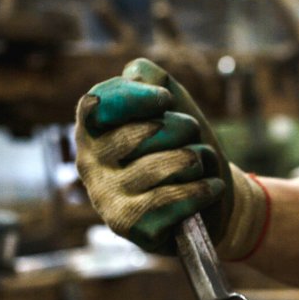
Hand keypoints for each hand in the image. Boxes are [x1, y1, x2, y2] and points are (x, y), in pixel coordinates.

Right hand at [75, 58, 265, 254]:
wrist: (208, 198)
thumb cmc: (182, 146)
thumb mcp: (169, 104)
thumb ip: (150, 77)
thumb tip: (135, 72)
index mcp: (92, 132)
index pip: (97, 105)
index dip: (135, 97)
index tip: (165, 99)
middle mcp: (90, 165)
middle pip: (145, 132)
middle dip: (183, 129)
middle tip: (190, 136)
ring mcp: (107, 199)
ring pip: (169, 164)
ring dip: (198, 159)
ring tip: (198, 165)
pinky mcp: (132, 227)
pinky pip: (178, 197)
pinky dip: (204, 188)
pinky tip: (208, 188)